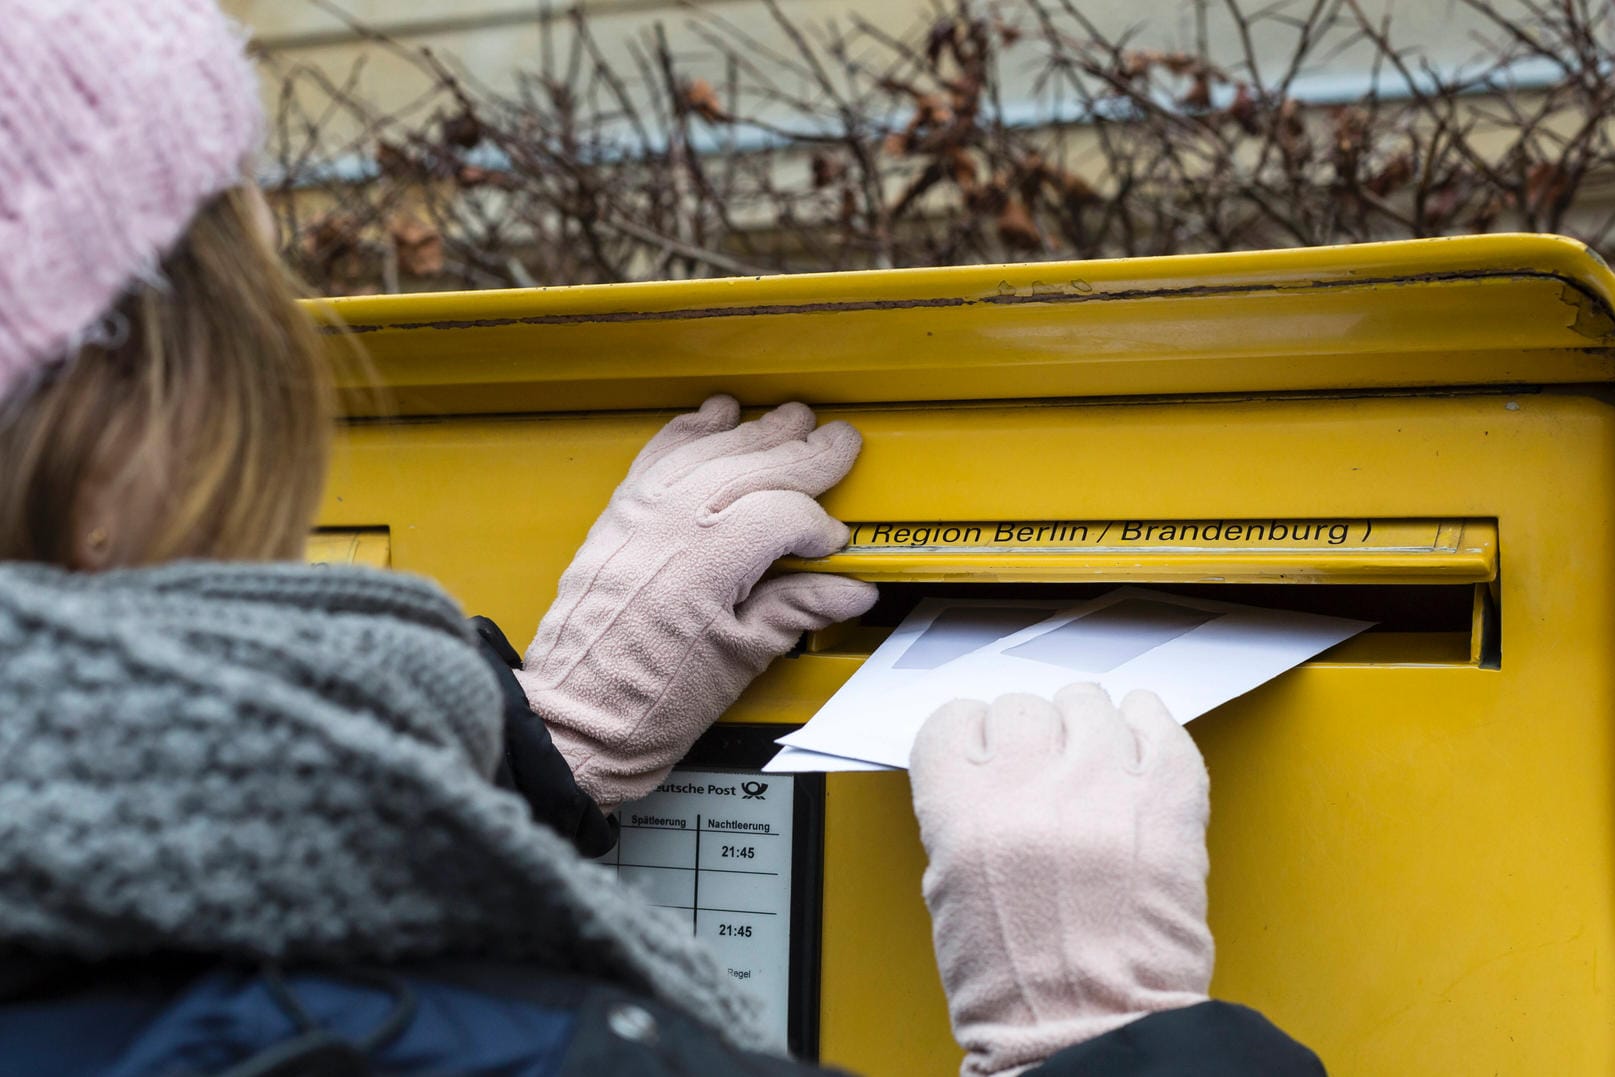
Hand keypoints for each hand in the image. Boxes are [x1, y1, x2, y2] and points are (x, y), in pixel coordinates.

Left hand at [517, 395, 876, 810]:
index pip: (782, 513)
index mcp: (708, 563)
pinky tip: (710, 420)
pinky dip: (687, 434)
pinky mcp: (615, 520)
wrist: (574, 720)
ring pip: (705, 450)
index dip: (817, 524)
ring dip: (751, 432)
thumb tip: (846, 592)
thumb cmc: (644, 704)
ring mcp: (637, 517)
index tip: (834, 545)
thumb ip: (795, 611)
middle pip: (749, 465)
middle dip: (801, 452)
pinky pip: (656, 457)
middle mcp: (669, 527)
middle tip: (838, 442)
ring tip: (789, 420)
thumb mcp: (739, 661)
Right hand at [910, 684, 1212, 1076]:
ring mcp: (1101, 786)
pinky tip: (1136, 746)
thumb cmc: (1018, 986)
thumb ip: (963, 816)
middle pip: (1021, 707)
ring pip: (1088, 703)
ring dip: (1087, 729)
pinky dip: (1147, 726)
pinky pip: (1157, 721)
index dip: (973, 736)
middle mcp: (1029, 786)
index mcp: (962, 811)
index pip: (956, 720)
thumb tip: (989, 771)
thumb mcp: (950, 892)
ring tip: (1093, 766)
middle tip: (1043, 768)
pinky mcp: (1165, 799)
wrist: (1093, 1031)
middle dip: (1030, 736)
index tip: (987, 749)